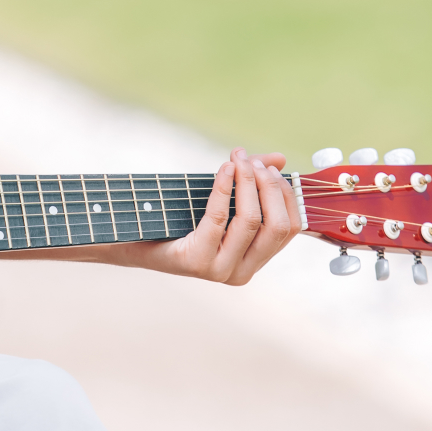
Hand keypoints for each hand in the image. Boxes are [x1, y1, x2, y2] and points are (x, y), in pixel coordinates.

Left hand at [148, 149, 301, 285]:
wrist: (140, 242)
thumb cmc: (184, 219)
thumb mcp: (224, 200)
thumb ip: (253, 181)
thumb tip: (280, 158)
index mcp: (255, 261)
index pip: (291, 228)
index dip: (286, 194)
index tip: (271, 167)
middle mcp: (242, 272)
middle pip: (277, 225)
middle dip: (269, 186)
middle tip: (253, 161)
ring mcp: (221, 270)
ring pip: (252, 221)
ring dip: (247, 182)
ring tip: (238, 160)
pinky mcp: (198, 261)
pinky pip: (219, 218)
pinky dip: (225, 188)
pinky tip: (224, 169)